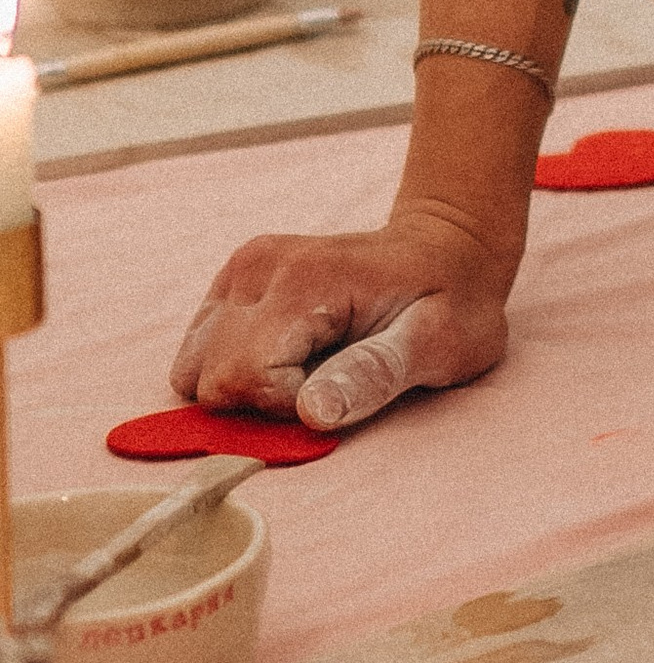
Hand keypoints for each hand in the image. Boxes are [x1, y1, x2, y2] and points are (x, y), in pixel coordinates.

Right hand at [169, 210, 516, 430]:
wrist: (445, 250)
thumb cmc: (450, 303)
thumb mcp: (437, 343)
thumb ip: (374, 374)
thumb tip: (313, 412)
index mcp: (303, 281)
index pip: (244, 378)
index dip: (288, 406)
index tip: (340, 387)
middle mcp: (259, 266)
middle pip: (212, 377)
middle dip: (263, 400)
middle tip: (328, 378)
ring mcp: (242, 270)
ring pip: (195, 368)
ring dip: (244, 386)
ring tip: (308, 367)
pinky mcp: (234, 280)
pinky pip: (200, 351)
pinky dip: (235, 369)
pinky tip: (287, 357)